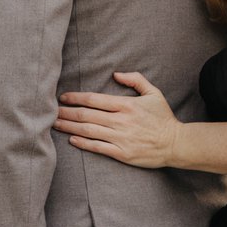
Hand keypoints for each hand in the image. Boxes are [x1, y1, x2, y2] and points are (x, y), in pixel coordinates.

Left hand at [54, 72, 180, 167]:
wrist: (176, 143)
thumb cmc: (163, 118)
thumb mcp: (153, 93)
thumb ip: (135, 80)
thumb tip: (116, 74)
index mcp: (126, 105)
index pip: (94, 99)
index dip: (76, 98)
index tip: (63, 97)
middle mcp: (120, 120)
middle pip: (86, 115)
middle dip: (66, 113)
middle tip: (50, 111)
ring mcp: (120, 138)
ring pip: (88, 131)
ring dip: (69, 128)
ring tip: (55, 125)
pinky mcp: (122, 153)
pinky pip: (98, 147)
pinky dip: (83, 144)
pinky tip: (72, 140)